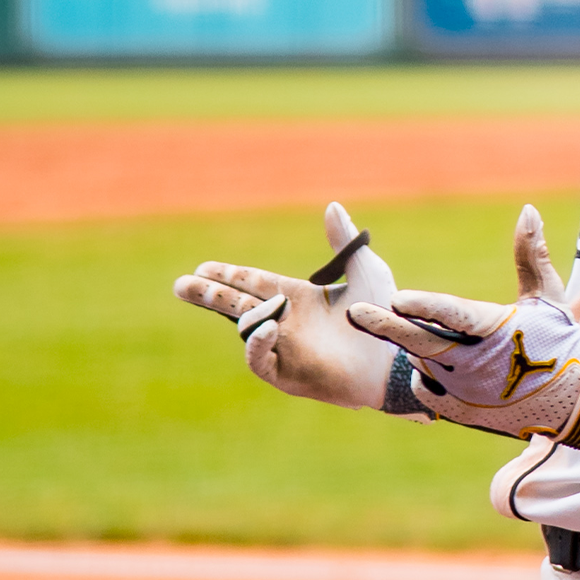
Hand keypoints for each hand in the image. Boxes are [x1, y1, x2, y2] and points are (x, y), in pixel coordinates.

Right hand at [173, 202, 430, 418]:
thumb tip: (332, 206)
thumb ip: (344, 241)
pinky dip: (255, 342)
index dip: (229, 274)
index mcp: (299, 298)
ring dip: (230, 309)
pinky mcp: (289, 374)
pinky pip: (260, 359)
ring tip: (209, 289)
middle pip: (237, 305)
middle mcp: (286, 323)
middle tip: (181, 284)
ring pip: (244, 328)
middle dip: (208, 294)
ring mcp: (285, 349)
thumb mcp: (366, 270)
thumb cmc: (384, 315)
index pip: (254, 283)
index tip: (204, 266)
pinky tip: (262, 325)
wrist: (397, 354)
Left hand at [347, 205, 579, 450]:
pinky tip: (428, 363)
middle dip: (387, 327)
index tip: (397, 297)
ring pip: (422, 362)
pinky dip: (423, 374)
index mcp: (495, 330)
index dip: (425, 306)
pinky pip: (427, 389)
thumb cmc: (561, 341)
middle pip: (423, 342)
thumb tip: (527, 209)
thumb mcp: (548, 296)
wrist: (575, 403)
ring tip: (411, 331)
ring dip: (411, 345)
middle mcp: (476, 363)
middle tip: (355, 312)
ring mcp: (466, 390)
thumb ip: (530, 254)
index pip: (453, 314)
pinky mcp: (462, 411)